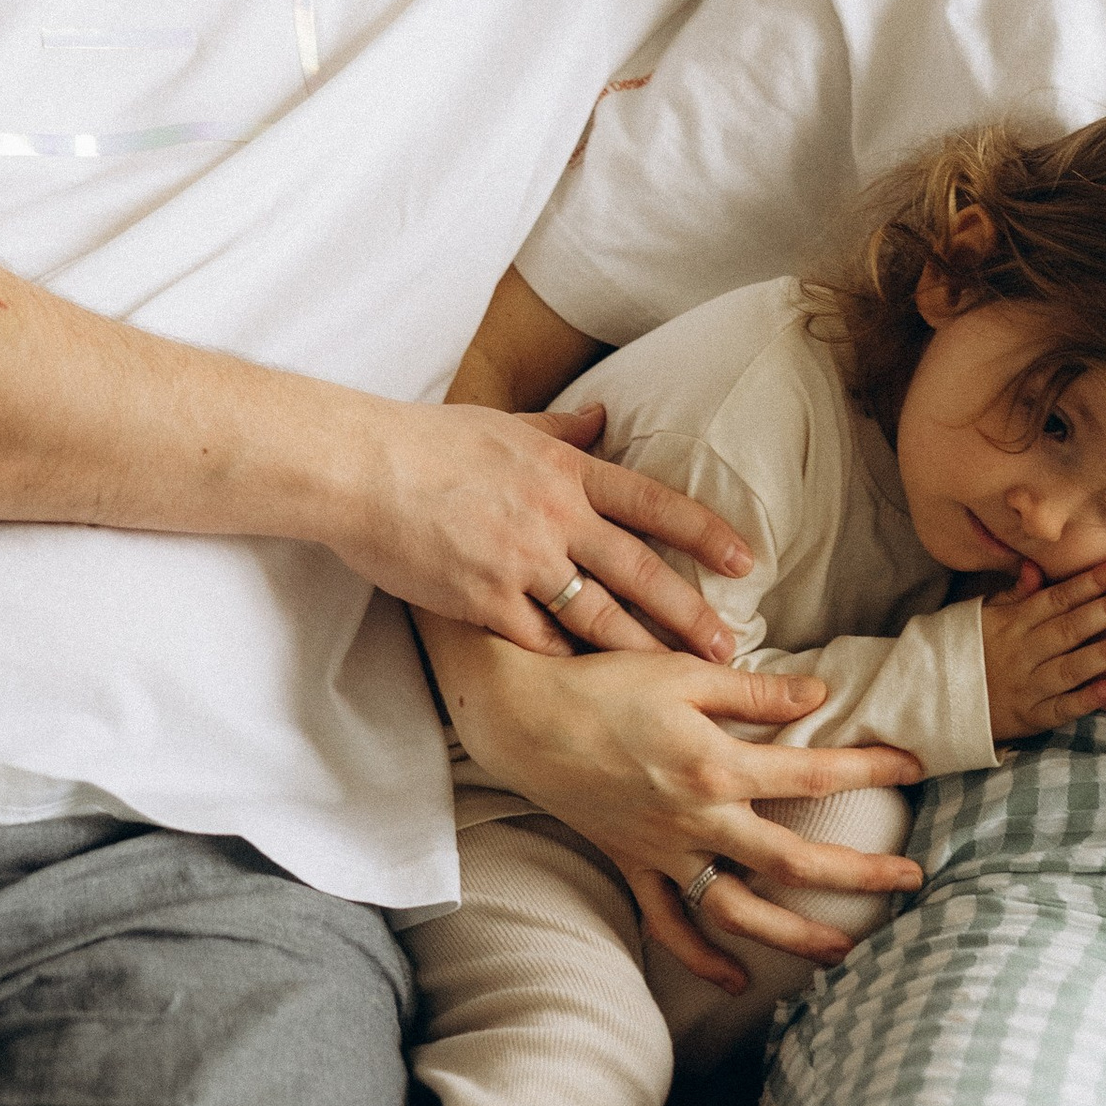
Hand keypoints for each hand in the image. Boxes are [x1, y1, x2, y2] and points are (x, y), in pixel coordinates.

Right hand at [342, 397, 752, 654]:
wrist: (362, 468)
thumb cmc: (427, 441)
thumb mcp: (506, 424)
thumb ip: (560, 428)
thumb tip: (602, 416)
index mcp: (566, 469)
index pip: (653, 503)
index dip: (703, 533)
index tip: (743, 560)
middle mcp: (556, 516)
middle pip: (640, 571)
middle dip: (689, 612)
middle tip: (729, 643)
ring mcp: (522, 561)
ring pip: (599, 616)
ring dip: (643, 650)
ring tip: (679, 678)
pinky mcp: (485, 600)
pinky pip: (541, 641)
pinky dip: (570, 662)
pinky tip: (596, 688)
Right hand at [431, 633, 924, 993]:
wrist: (521, 716)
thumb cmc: (603, 681)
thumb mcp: (684, 674)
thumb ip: (754, 692)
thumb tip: (818, 697)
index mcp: (716, 765)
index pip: (813, 771)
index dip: (870, 769)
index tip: (915, 767)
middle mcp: (697, 819)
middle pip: (794, 860)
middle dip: (859, 874)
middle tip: (911, 880)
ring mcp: (664, 850)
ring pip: (740, 910)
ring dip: (795, 934)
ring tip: (844, 949)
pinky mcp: (633, 865)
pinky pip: (669, 924)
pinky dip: (702, 958)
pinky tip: (738, 979)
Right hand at [979, 559, 1105, 736]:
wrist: (936, 699)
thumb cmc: (970, 651)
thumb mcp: (983, 616)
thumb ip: (1015, 594)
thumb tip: (1036, 567)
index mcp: (1012, 622)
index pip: (1057, 598)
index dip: (1090, 582)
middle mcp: (1022, 652)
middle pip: (1069, 628)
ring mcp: (1027, 686)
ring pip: (1069, 668)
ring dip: (1103, 653)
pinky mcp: (1030, 717)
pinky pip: (1059, 709)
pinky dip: (1083, 700)